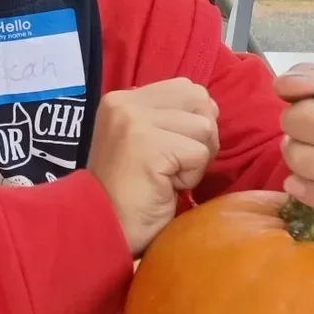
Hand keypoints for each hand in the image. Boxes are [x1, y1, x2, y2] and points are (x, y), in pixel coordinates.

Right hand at [87, 79, 219, 255]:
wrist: (104, 225)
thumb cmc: (130, 190)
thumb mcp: (144, 140)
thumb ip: (167, 117)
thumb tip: (209, 108)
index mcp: (123, 98)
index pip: (186, 88)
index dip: (193, 120)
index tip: (173, 150)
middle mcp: (125, 102)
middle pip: (199, 100)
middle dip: (201, 136)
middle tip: (177, 164)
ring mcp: (134, 121)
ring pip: (204, 128)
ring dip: (196, 160)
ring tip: (167, 177)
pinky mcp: (147, 145)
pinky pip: (198, 154)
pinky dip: (191, 177)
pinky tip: (165, 186)